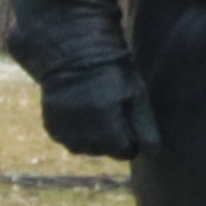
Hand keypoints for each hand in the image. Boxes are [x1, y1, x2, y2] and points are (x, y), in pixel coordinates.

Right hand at [38, 71, 154, 161]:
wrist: (72, 54)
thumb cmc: (113, 73)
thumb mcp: (136, 94)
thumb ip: (145, 126)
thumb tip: (153, 152)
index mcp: (105, 124)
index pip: (124, 152)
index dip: (130, 140)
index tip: (129, 122)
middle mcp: (82, 133)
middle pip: (104, 152)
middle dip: (111, 140)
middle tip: (111, 113)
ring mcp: (64, 132)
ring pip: (86, 149)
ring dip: (93, 139)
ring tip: (95, 113)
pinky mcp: (52, 129)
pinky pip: (69, 142)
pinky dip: (76, 133)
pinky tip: (80, 113)